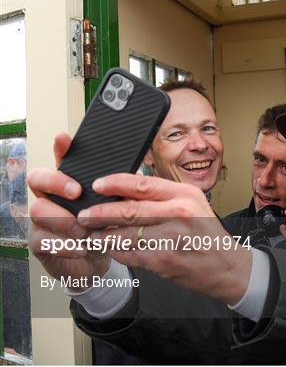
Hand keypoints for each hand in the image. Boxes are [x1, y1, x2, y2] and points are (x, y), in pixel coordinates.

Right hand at [28, 132, 110, 289]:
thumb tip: (135, 177)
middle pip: (37, 178)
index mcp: (69, 184)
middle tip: (76, 192)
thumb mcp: (113, 208)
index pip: (61, 159)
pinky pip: (42, 239)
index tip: (64, 138)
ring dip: (64, 219)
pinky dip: (64, 245)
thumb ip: (117, 192)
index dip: (60, 148)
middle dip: (56, 182)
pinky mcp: (39, 241)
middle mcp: (50, 196)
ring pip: (38, 209)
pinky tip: (81, 249)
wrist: (96, 259)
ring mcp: (41, 218)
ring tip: (85, 231)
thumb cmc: (103, 227)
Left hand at [78, 174, 251, 304]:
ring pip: (125, 233)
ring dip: (103, 234)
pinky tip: (108, 248)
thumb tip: (126, 192)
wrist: (227, 266)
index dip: (115, 183)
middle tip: (84, 214)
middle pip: (129, 209)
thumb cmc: (207, 235)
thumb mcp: (193, 205)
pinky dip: (115, 251)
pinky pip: (130, 253)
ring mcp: (172, 237)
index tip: (97, 185)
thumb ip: (164, 197)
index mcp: (185, 194)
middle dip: (100, 212)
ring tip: (91, 233)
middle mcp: (180, 212)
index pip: (142, 183)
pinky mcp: (165, 259)